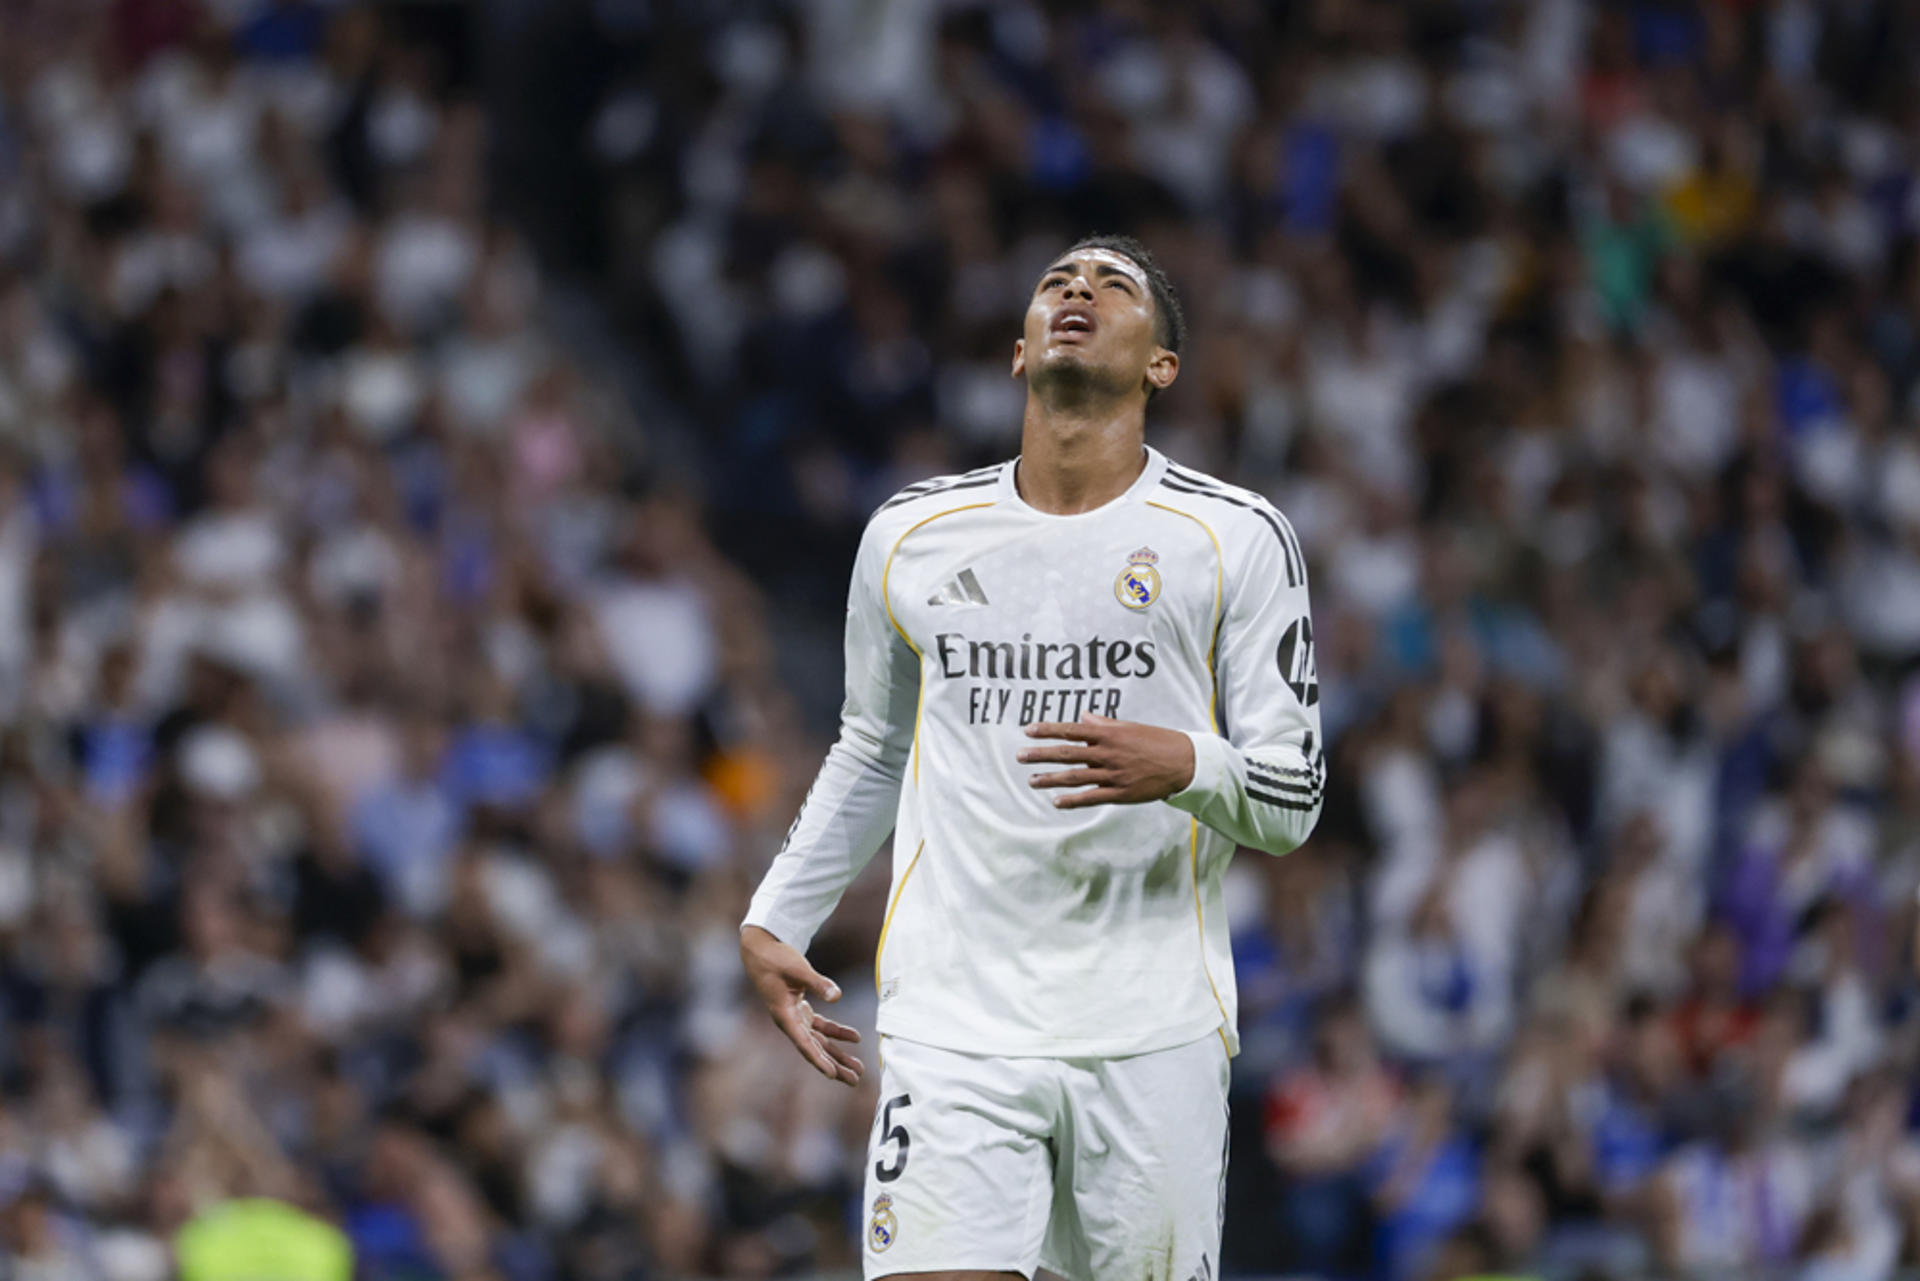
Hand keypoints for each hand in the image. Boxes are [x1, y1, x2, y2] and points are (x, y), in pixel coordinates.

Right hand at [740, 925, 863, 1085]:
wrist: (760, 950)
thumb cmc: (776, 959)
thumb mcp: (798, 969)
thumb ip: (818, 983)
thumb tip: (838, 996)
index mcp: (784, 1016)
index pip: (804, 1043)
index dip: (818, 1060)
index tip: (832, 1074)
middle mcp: (789, 1022)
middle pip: (815, 1049)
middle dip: (835, 1065)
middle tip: (854, 1079)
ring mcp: (795, 1017)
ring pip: (819, 1041)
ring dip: (838, 1054)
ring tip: (857, 1068)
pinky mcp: (800, 1009)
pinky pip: (821, 1026)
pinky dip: (836, 1032)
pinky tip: (854, 1038)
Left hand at [1016, 713, 1195, 807]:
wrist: (1183, 762)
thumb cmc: (1156, 741)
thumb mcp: (1129, 727)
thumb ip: (1104, 724)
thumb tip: (1083, 717)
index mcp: (1109, 734)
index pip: (1072, 730)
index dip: (1049, 730)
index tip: (1028, 730)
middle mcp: (1107, 753)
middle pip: (1068, 754)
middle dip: (1042, 754)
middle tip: (1020, 756)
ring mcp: (1113, 774)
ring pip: (1075, 776)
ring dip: (1051, 779)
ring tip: (1032, 780)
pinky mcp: (1120, 793)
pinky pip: (1092, 797)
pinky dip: (1073, 800)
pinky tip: (1056, 802)